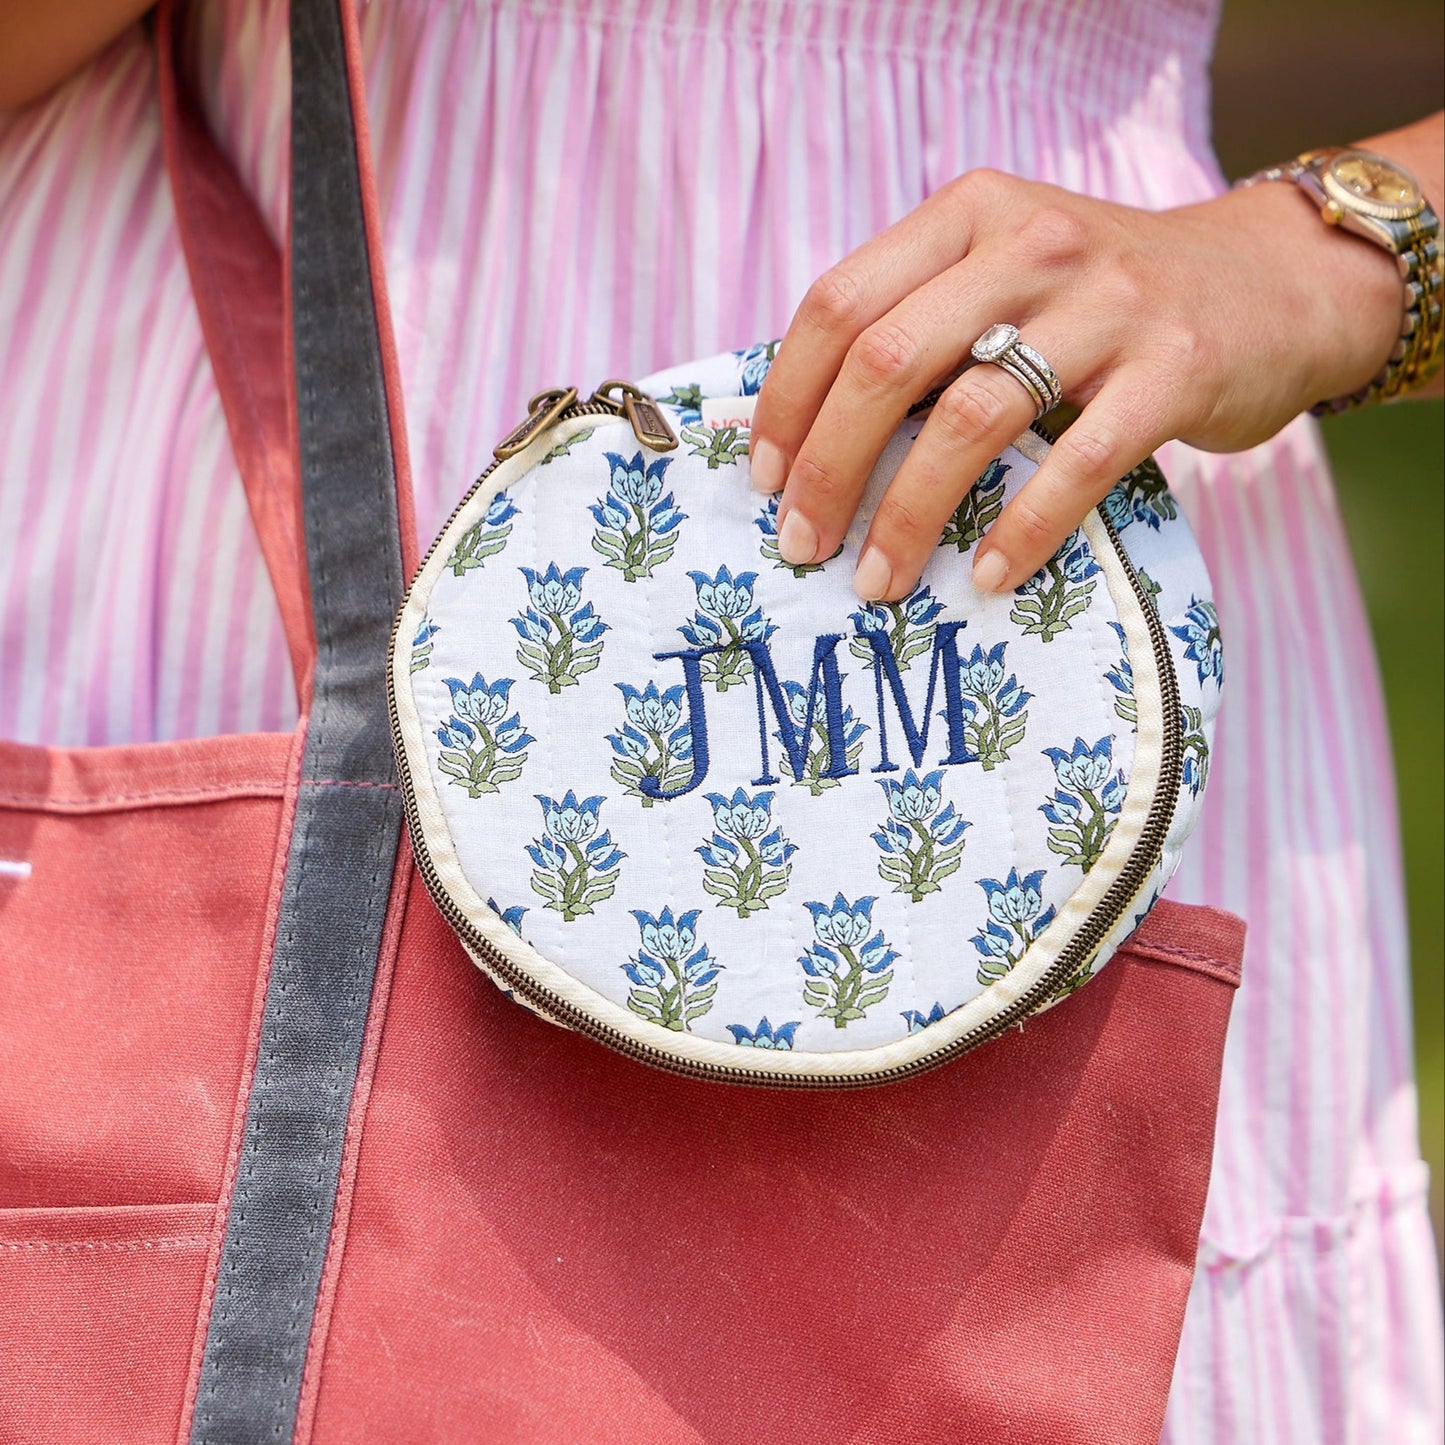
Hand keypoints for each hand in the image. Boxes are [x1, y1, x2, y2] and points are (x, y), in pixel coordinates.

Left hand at [748, 164, 1403, 600]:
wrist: (1272, 286)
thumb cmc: (1101, 305)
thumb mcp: (1002, 278)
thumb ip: (913, 326)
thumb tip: (791, 434)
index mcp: (969, 214)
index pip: (839, 303)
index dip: (787, 401)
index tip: (765, 481)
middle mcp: (1031, 244)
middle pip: (886, 361)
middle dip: (828, 467)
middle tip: (803, 546)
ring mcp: (1109, 304)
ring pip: (969, 418)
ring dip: (908, 514)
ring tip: (877, 580)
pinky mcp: (1175, 369)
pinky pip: (1077, 464)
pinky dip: (1021, 531)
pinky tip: (984, 576)